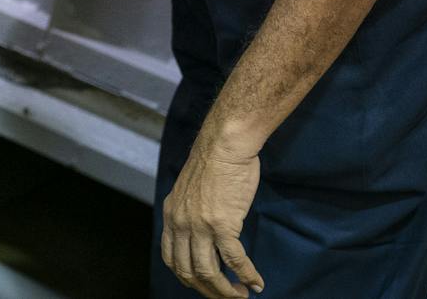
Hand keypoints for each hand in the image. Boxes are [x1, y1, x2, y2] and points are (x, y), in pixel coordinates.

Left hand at [162, 128, 264, 297]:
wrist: (225, 144)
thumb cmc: (214, 162)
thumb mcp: (189, 190)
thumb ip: (190, 212)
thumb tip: (203, 234)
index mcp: (170, 214)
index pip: (171, 258)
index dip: (187, 277)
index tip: (203, 284)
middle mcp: (180, 223)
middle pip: (189, 271)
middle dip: (208, 290)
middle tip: (226, 296)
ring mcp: (200, 225)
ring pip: (209, 273)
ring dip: (226, 291)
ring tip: (240, 295)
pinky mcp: (222, 224)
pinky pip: (234, 260)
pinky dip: (246, 275)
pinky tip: (256, 282)